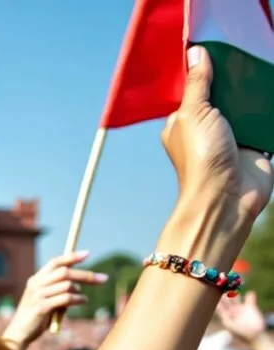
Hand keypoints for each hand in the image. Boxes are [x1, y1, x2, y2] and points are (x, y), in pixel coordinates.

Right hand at [3, 251, 106, 349]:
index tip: (87, 254)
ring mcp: (37, 295)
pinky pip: (65, 299)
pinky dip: (78, 299)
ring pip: (67, 286)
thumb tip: (79, 285)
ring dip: (81, 292)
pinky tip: (83, 301)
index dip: (71, 257)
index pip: (55, 262)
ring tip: (85, 299)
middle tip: (104, 278)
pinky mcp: (41, 308)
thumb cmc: (36, 316)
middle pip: (65, 272)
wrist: (20, 333)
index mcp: (36, 279)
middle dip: (86, 275)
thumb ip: (57, 290)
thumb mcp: (46, 299)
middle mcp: (36, 284)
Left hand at [162, 46, 272, 224]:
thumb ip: (197, 84)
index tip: (221, 53)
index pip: (194, 90)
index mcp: (184, 121)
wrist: (227, 197)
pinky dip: (270, 114)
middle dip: (236, 83)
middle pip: (224, 96)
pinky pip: (266, 123)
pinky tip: (272, 97)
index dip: (206, 73)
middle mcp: (206, 128)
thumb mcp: (194, 113)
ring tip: (264, 75)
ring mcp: (232, 138)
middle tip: (248, 63)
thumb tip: (196, 53)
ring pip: (247, 108)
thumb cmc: (201, 157)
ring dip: (255, 97)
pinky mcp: (255, 146)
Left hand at [216, 290, 266, 341]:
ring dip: (235, 294)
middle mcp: (232, 310)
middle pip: (227, 299)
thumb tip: (216, 305)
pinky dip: (250, 295)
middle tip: (225, 289)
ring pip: (236, 297)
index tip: (215, 292)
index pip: (219, 304)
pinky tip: (250, 294)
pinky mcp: (251, 307)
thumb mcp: (228, 323)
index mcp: (225, 314)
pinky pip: (250, 298)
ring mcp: (241, 308)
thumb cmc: (240, 332)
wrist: (254, 336)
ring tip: (235, 291)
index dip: (217, 298)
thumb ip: (223, 314)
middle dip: (225, 294)